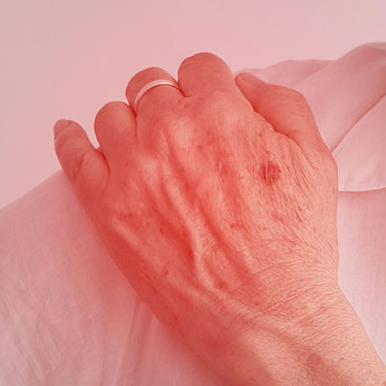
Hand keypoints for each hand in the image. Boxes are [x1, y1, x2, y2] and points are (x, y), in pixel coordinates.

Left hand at [52, 52, 346, 383]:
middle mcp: (168, 132)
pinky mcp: (106, 211)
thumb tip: (244, 85)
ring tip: (143, 150)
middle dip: (167, 104)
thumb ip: (281, 105)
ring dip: (129, 125)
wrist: (266, 317)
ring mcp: (131, 170)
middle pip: (150, 88)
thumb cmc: (294, 247)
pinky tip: (70, 133)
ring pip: (112, 116)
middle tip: (179, 135)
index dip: (207, 88)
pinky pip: (73, 156)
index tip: (208, 108)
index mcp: (220, 113)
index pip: (198, 69)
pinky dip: (70, 139)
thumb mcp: (315, 160)